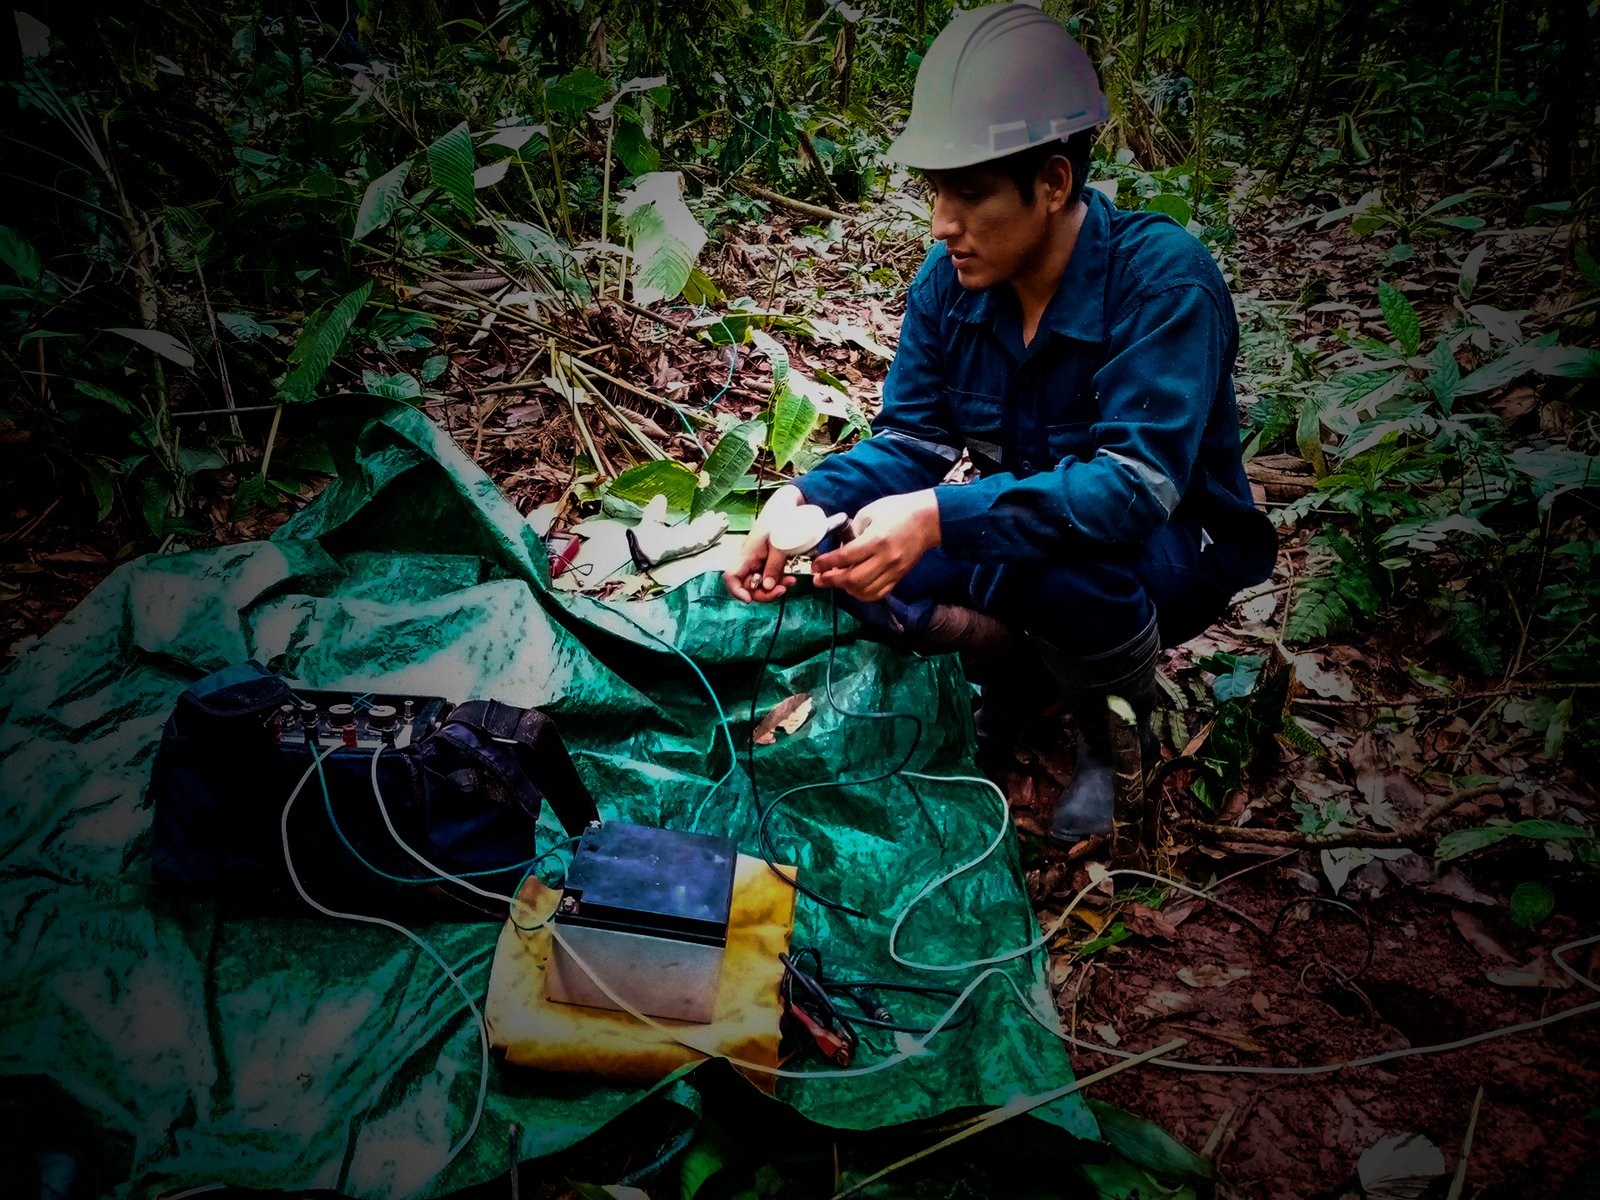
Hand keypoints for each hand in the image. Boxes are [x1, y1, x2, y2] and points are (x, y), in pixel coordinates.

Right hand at [723, 485, 804, 602]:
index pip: (731, 577)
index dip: (736, 591)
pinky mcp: (769, 562)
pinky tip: (791, 577)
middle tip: (783, 589)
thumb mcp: (780, 543)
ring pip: (760, 585)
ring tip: (791, 581)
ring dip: (774, 589)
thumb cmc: (782, 519)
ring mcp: (759, 562)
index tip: (750, 599)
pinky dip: (779, 581)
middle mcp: (750, 560)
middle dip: (764, 594)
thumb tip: (766, 587)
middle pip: (748, 586)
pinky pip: (770, 578)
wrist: (790, 504)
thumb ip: (774, 566)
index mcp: (747, 554)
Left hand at [812, 490, 940, 602]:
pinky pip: (878, 593)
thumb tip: (839, 550)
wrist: (929, 519)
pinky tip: (852, 587)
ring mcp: (894, 570)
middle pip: (853, 579)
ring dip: (845, 589)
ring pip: (865, 590)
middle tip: (819, 579)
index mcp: (876, 540)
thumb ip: (852, 533)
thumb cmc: (898, 510)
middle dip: (832, 581)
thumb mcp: (870, 513)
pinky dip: (862, 594)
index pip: (846, 557)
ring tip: (834, 582)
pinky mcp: (899, 577)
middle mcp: (886, 559)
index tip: (815, 565)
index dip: (827, 564)